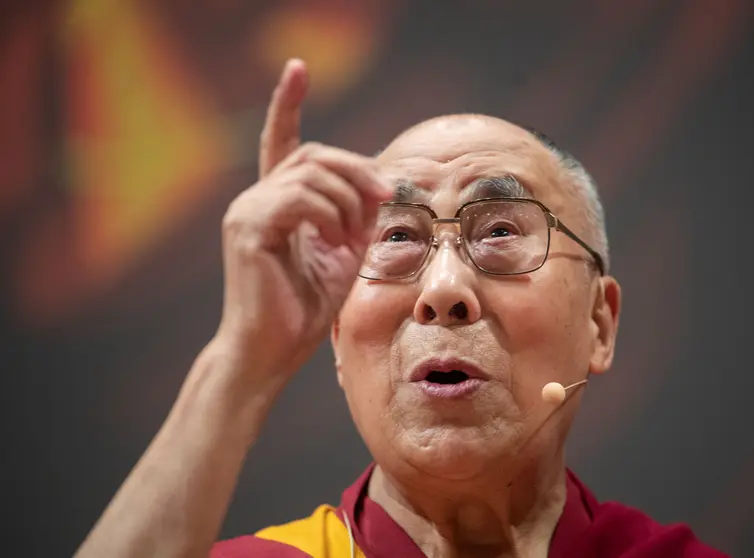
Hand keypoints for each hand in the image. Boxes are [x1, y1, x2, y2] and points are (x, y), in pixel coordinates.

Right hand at [216, 59, 390, 384]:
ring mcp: (247, 211)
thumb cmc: (305, 307)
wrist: (273, 350)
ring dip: (349, 199)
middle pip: (314, 154)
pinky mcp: (248, 228)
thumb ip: (358, 216)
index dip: (288, 103)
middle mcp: (256, 199)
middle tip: (386, 200)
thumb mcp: (344, 253)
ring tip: (356, 235)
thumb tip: (383, 185)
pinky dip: (331, 215)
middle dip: (358, 171)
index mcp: (276, 202)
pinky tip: (336, 240)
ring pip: (311, 173)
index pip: (280, 141)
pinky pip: (301, 199)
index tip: (298, 68)